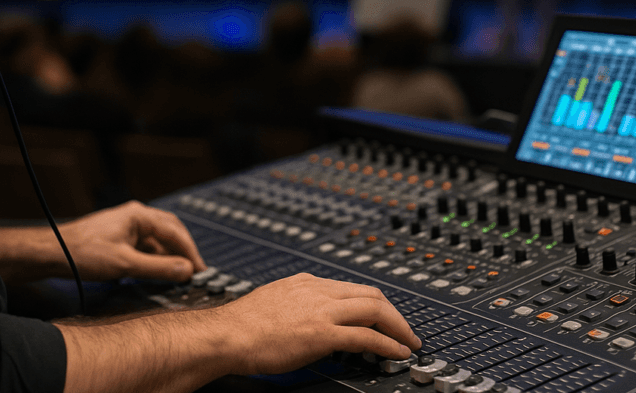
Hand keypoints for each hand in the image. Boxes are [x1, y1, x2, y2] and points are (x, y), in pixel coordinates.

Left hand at [60, 201, 206, 281]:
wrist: (52, 252)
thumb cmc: (84, 254)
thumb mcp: (125, 265)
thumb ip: (158, 268)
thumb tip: (187, 270)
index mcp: (139, 215)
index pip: (176, 232)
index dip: (191, 252)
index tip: (200, 271)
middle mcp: (135, 216)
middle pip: (170, 231)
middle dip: (183, 251)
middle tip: (194, 271)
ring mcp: (126, 225)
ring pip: (156, 239)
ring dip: (168, 256)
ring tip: (176, 275)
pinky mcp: (118, 236)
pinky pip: (144, 245)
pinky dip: (153, 258)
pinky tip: (153, 272)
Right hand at [213, 273, 421, 374]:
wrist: (226, 335)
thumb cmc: (241, 326)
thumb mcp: (273, 302)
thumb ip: (295, 305)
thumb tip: (306, 319)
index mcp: (306, 282)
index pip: (351, 287)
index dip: (373, 302)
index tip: (383, 316)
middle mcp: (317, 291)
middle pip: (370, 294)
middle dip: (393, 312)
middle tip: (404, 329)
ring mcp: (321, 311)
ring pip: (374, 309)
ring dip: (398, 327)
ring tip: (409, 342)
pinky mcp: (322, 334)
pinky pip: (366, 336)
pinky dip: (388, 343)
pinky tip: (397, 352)